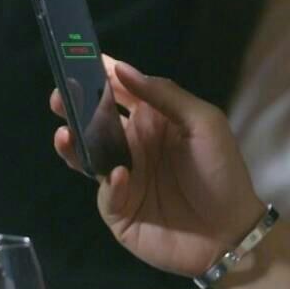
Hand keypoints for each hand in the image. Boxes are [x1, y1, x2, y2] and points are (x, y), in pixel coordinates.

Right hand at [50, 53, 266, 278]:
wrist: (230, 232)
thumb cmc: (221, 171)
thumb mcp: (203, 122)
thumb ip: (165, 95)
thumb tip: (123, 69)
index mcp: (153, 119)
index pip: (119, 89)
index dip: (99, 72)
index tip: (75, 56)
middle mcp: (133, 144)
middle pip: (94, 120)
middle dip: (74, 106)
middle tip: (59, 96)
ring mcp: (123, 177)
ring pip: (88, 156)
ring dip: (73, 144)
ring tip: (64, 134)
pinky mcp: (119, 209)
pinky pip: (106, 192)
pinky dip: (110, 183)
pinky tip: (120, 176)